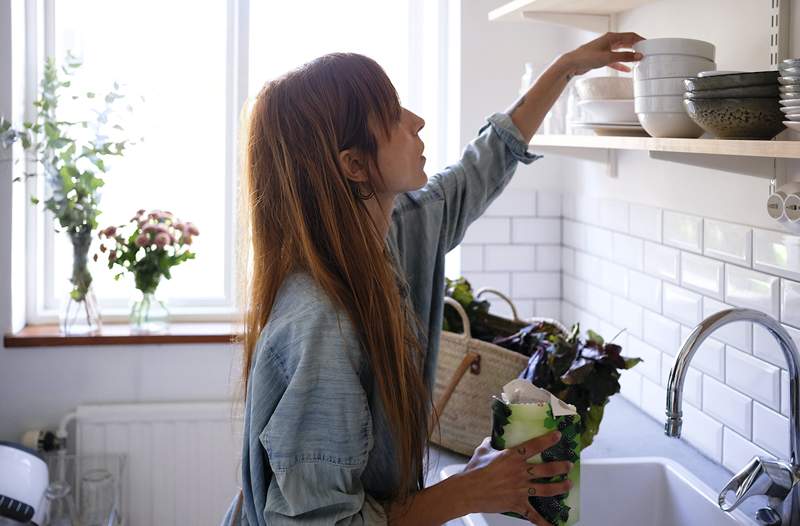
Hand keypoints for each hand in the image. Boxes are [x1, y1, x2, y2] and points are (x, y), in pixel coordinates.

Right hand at [456, 432, 572, 524]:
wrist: (468, 490)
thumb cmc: (474, 470)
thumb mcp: (483, 451)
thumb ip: (490, 444)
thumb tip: (492, 438)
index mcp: (513, 457)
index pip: (535, 446)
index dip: (548, 440)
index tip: (558, 436)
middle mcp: (520, 472)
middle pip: (546, 469)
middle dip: (561, 467)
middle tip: (568, 465)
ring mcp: (520, 489)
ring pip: (546, 489)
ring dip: (560, 487)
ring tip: (568, 485)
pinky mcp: (517, 503)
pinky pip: (532, 515)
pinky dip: (543, 522)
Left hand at [562, 32, 644, 75]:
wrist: (572, 64)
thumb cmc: (587, 57)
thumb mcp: (609, 57)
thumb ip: (625, 57)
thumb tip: (638, 56)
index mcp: (611, 37)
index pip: (631, 36)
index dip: (640, 40)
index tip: (649, 44)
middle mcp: (609, 41)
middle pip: (627, 43)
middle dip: (636, 47)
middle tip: (646, 52)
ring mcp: (605, 49)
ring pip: (621, 52)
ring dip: (629, 56)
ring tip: (638, 60)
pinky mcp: (601, 58)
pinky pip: (615, 60)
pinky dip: (621, 64)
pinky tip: (627, 70)